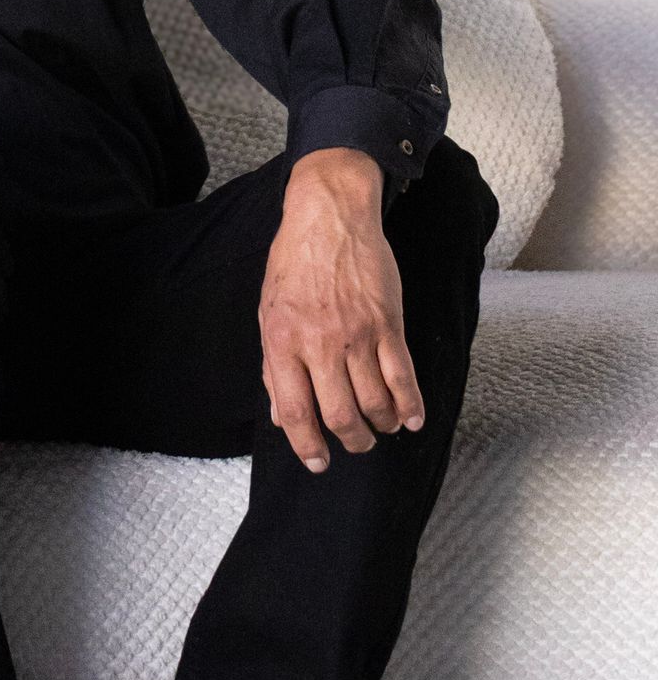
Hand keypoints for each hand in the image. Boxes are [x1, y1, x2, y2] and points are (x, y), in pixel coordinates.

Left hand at [259, 149, 424, 473]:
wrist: (330, 216)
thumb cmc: (294, 263)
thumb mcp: (269, 312)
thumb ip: (274, 366)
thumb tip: (281, 416)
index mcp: (283, 341)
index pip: (296, 412)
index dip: (307, 446)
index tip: (317, 462)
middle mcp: (319, 343)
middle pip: (339, 415)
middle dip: (350, 442)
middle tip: (356, 445)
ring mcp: (357, 334)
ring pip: (375, 402)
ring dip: (380, 426)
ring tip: (380, 428)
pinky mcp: (388, 324)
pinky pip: (404, 376)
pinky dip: (410, 405)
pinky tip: (410, 419)